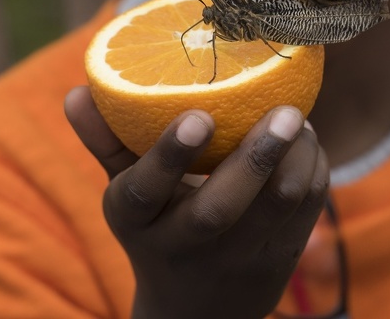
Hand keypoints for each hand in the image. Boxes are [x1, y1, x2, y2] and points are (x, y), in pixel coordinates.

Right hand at [65, 87, 328, 318]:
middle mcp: (186, 244)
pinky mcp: (280, 258)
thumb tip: (75, 92)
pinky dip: (314, 171)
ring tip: (297, 118)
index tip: (198, 116)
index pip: (145, 191)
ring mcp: (238, 256)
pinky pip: (308, 212)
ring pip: (276, 208)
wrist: (196, 311)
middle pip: (220, 207)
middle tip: (284, 111)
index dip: (169, 155)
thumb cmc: (157, 227)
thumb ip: (106, 140)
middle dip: (255, 157)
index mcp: (140, 221)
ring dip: (295, 159)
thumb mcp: (126, 191)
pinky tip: (307, 141)